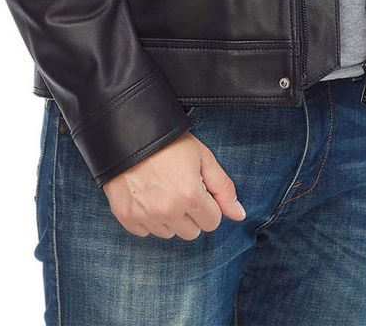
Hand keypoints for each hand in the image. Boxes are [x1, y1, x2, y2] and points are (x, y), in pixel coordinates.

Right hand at [102, 131, 246, 238]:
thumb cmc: (169, 141)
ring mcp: (145, 215)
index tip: (198, 189)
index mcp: (190, 195)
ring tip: (162, 190)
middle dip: (191, 214)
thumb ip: (223, 188)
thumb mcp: (203, 157)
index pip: (212, 222)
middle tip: (180, 189)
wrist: (129, 131)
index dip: (208, 205)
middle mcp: (168, 210)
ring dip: (169, 218)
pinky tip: (147, 196)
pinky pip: (145, 232)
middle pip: (191, 232)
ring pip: (168, 233)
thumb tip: (239, 215)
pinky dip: (148, 218)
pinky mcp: (126, 217)